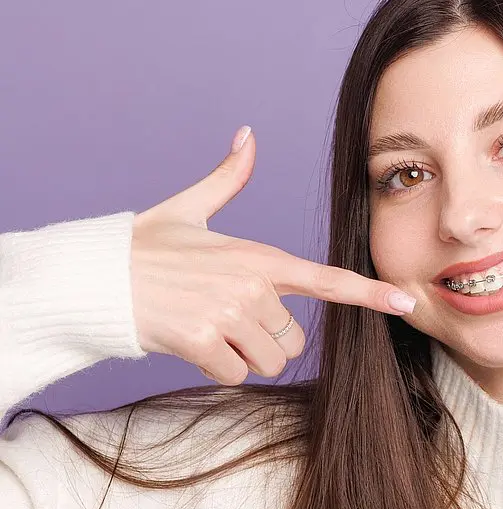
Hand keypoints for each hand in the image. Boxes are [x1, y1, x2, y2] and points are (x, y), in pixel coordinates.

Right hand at [132, 126, 416, 384]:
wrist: (91, 278)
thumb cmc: (143, 248)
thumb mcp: (188, 209)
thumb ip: (226, 178)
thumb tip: (247, 134)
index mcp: (258, 256)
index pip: (327, 279)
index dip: (370, 292)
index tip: (406, 301)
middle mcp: (251, 284)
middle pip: (294, 340)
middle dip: (265, 339)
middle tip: (226, 319)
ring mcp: (228, 313)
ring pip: (268, 361)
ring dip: (243, 357)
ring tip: (209, 330)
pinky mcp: (201, 341)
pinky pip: (234, 375)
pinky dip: (216, 368)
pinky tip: (192, 344)